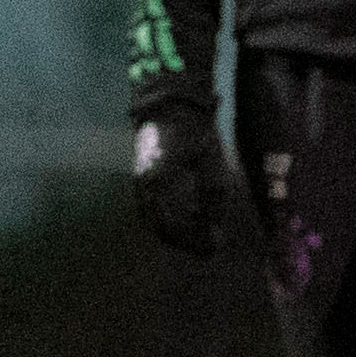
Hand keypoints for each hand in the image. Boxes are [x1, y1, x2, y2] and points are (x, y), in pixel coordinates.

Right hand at [131, 107, 232, 255]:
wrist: (172, 107)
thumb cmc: (195, 134)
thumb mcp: (211, 168)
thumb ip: (212, 202)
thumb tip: (216, 235)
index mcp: (160, 185)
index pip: (174, 227)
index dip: (194, 242)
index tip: (214, 249)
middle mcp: (144, 187)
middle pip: (162, 227)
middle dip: (186, 240)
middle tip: (208, 248)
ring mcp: (139, 182)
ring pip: (154, 220)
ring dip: (175, 231)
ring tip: (198, 235)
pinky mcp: (141, 178)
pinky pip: (150, 209)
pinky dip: (167, 219)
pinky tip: (186, 216)